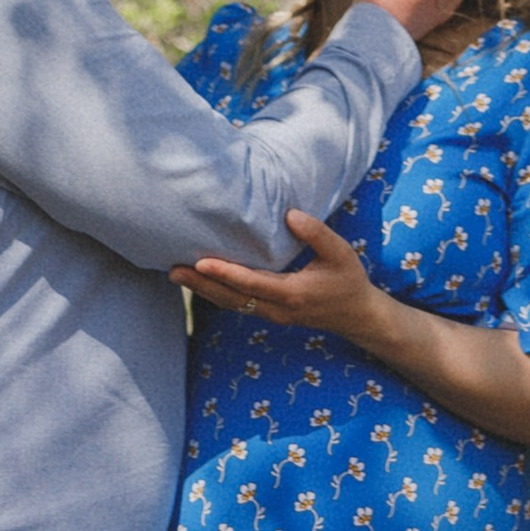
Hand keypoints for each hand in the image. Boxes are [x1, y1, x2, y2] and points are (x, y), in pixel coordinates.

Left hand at [171, 210, 383, 349]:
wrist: (356, 316)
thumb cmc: (348, 280)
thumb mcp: (340, 252)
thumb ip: (316, 233)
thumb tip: (289, 214)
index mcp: (292, 293)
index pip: (252, 284)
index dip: (225, 273)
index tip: (201, 261)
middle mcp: (277, 309)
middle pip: (232, 299)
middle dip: (202, 285)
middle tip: (173, 270)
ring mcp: (272, 315)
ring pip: (231, 305)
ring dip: (204, 291)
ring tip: (178, 274)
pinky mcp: (270, 314)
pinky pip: (238, 305)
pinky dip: (217, 294)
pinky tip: (203, 282)